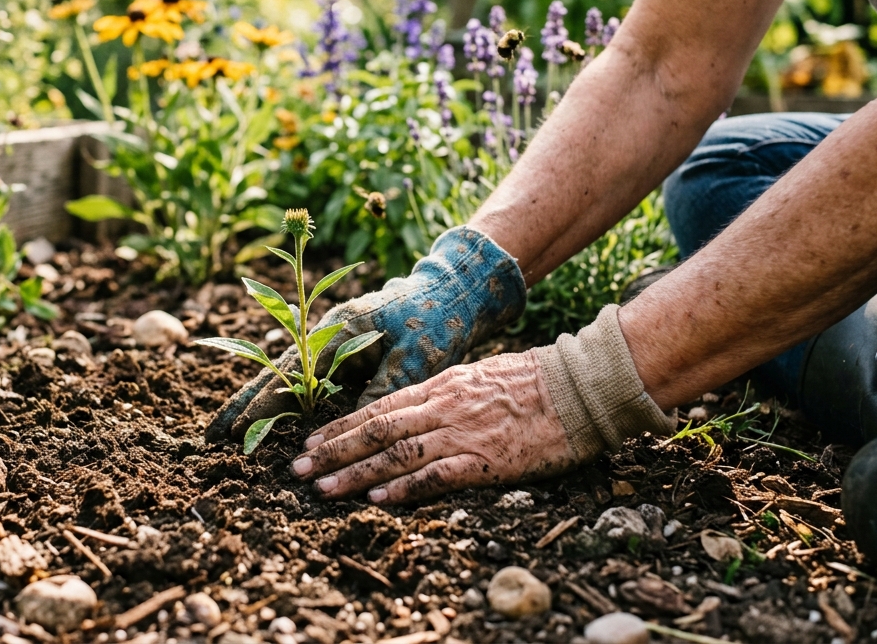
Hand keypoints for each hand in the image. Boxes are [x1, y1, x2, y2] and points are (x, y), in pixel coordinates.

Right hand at [204, 227, 526, 442]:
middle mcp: (325, 331)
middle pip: (274, 370)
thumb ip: (380, 391)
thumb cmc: (436, 323)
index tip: (239, 432)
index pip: (290, 373)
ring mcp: (329, 338)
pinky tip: (268, 416)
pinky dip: (282, 395)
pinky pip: (303, 375)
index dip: (264, 404)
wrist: (452, 292)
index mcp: (339, 330)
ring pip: (285, 373)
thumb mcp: (416, 360)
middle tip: (214, 436)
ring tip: (230, 431)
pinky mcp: (340, 347)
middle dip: (244, 403)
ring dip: (258, 401)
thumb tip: (349, 430)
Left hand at [289, 351, 578, 502]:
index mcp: (440, 385)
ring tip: (323, 489)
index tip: (312, 442)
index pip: (379, 406)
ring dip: (355, 473)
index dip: (341, 426)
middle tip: (299, 470)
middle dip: (333, 451)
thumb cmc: (533, 381)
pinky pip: (436, 475)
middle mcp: (442, 406)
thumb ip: (444, 393)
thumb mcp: (478, 376)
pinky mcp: (486, 460)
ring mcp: (462, 433)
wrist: (577, 388)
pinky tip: (378, 500)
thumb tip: (413, 411)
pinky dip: (404, 488)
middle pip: (376, 429)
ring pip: (395, 453)